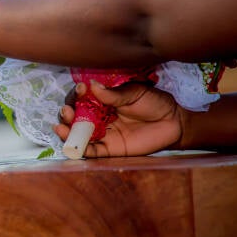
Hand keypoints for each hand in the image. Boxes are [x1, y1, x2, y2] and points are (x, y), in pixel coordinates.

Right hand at [54, 81, 183, 156]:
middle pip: (75, 116)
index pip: (82, 97)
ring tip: (62, 127)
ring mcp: (103, 133)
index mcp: (101, 100)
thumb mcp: (135, 93)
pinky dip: (81, 150)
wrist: (174, 122)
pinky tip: (73, 145)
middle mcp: (97, 116)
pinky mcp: (110, 149)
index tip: (81, 89)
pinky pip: (92, 151)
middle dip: (67, 114)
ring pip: (79, 134)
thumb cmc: (154, 102)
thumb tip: (91, 86)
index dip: (77, 94)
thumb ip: (114, 94)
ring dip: (67, 131)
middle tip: (67, 111)